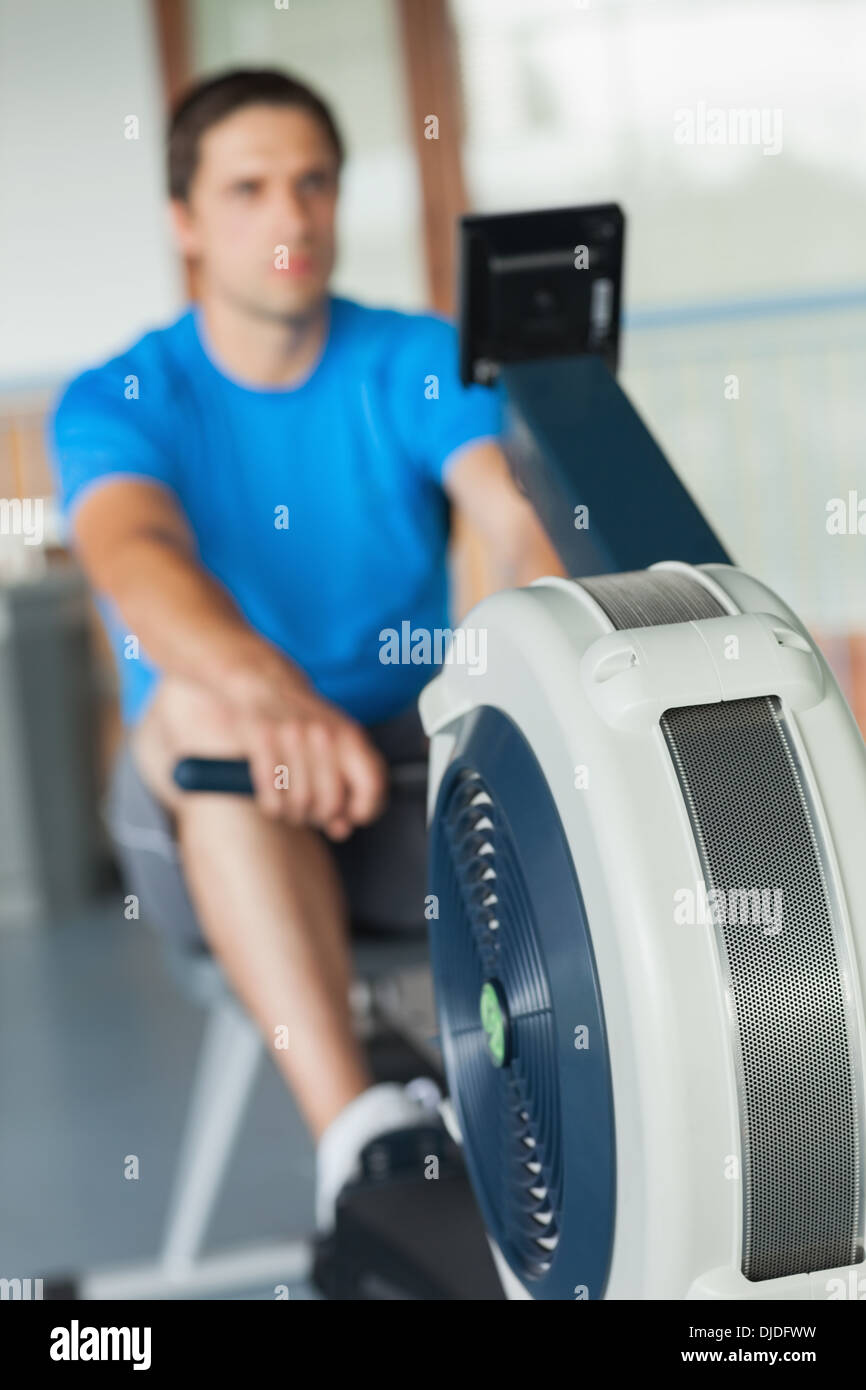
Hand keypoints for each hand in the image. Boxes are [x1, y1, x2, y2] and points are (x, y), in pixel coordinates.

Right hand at [222, 649, 388, 838]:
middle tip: (314, 813)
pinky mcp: (262, 739)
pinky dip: (274, 808)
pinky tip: (274, 801)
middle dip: (322, 817)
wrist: (267, 684)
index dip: (365, 811)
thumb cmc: (307, 723)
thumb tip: (343, 828)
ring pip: (301, 803)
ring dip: (295, 815)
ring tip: (292, 807)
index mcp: (351, 736)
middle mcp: (324, 734)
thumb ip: (349, 785)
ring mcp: (292, 736)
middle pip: (331, 803)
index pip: (373, 785)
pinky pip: (272, 796)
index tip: (352, 818)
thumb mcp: (339, 746)